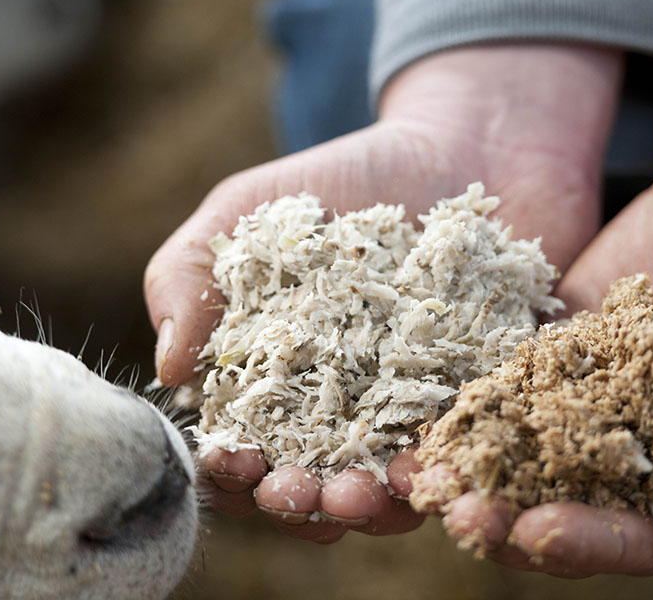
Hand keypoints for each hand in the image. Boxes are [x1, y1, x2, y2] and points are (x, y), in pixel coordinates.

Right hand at [144, 43, 621, 541]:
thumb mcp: (245, 213)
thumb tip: (169, 371)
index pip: (244, 447)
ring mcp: (416, 417)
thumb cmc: (340, 180)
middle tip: (296, 493)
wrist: (463, 144)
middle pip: (315, 483)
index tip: (232, 460)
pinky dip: (449, 470)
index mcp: (281, 385)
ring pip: (388, 486)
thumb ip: (188, 277)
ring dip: (370, 506)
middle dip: (299, 501)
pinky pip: (466, 452)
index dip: (230, 467)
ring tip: (361, 494)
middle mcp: (346, 416)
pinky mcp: (483, 403)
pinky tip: (435, 467)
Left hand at [426, 11, 652, 574]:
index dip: (591, 542)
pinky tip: (412, 415)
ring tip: (416, 478)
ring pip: (517, 460)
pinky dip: (456, 410)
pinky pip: (496, 392)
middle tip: (457, 514)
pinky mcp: (544, 360)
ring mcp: (582, 408)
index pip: (642, 536)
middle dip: (508, 520)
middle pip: (565, 509)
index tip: (536, 532)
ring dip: (468, 475)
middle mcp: (633, 454)